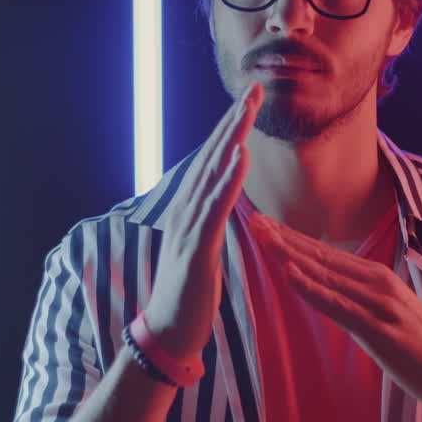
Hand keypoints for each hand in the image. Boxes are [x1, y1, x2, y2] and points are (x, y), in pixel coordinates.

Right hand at [143, 83, 262, 359]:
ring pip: (212, 174)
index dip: (229, 130)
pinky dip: (226, 180)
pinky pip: (214, 208)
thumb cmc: (188, 292)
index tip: (249, 101)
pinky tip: (238, 156)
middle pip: (211, 157)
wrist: (167, 332)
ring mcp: (189, 227)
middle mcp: (186, 210)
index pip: (212, 162)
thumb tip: (219, 195)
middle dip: (232, 122)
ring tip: (248, 109)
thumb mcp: (203, 247)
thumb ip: (209, 218)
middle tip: (254, 90)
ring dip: (230, 139)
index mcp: (190, 210)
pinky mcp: (197, 248)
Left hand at [248, 213, 421, 406]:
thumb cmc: (421, 344)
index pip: (325, 254)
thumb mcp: (386, 312)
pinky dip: (312, 289)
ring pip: (326, 276)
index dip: (291, 238)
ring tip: (263, 238)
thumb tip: (333, 292)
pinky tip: (290, 276)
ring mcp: (378, 304)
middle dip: (284, 239)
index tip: (262, 222)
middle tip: (252, 219)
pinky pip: (339, 307)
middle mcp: (375, 283)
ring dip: (291, 256)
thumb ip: (359, 299)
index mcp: (374, 277)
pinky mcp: (379, 329)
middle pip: (320, 257)